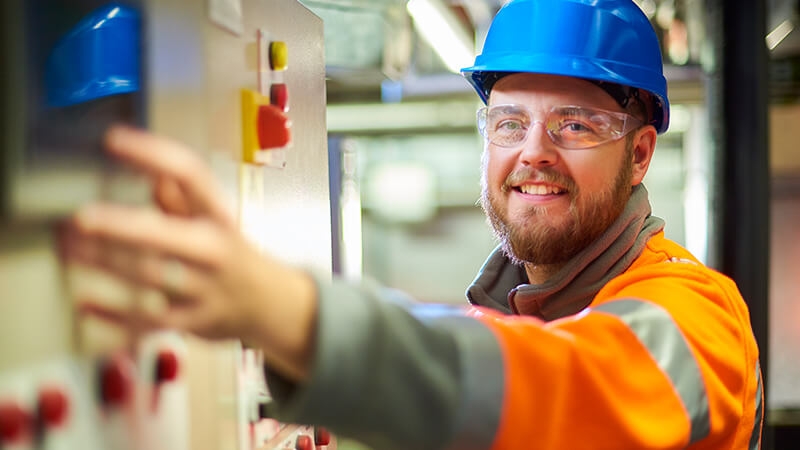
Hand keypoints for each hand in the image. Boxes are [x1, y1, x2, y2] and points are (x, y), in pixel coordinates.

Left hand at [58, 125, 316, 379]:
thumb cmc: (231, 255)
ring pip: (151, 277)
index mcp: (218, 216)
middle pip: (166, 235)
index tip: (113, 140)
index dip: (153, 154)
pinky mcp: (192, 322)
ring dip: (107, 264)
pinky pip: (150, 321)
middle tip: (82, 218)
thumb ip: (183, 198)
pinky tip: (86, 304)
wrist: (269, 304)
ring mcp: (204, 288)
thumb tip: (152, 176)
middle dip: (122, 227)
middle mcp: (213, 250)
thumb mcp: (216, 219)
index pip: (189, 175)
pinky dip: (115, 316)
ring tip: (71, 249)